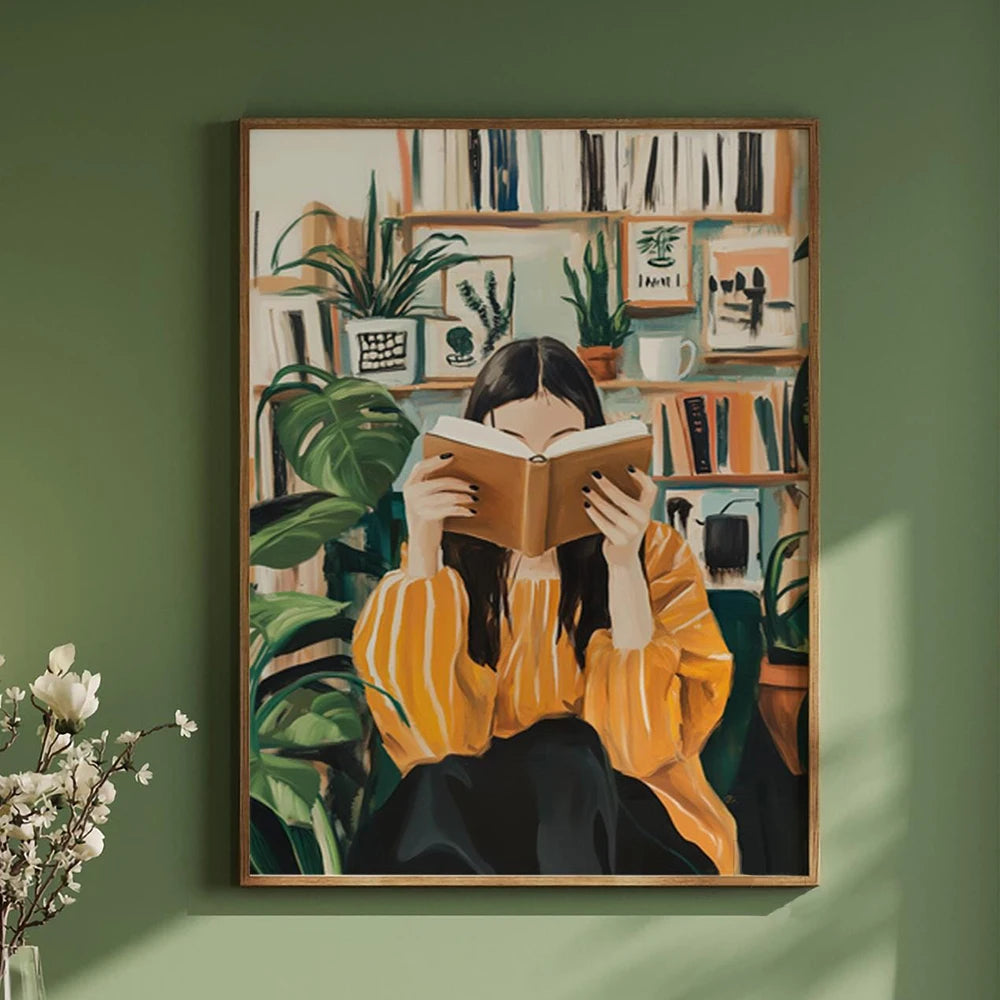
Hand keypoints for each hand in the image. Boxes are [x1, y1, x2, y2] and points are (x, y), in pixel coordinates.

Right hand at [403, 453, 476, 577]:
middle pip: (439, 482)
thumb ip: (433, 485)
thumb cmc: (429, 518)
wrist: (422, 544)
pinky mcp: (426, 518)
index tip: (452, 455)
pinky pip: (449, 510)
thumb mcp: (427, 499)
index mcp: (409, 486)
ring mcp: (417, 506)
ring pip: (447, 496)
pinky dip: (462, 510)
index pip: (421, 467)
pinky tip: (471, 511)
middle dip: (459, 483)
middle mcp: (411, 494)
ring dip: (464, 497)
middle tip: (474, 486)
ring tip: (474, 498)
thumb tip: (458, 471)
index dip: (436, 460)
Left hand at [582, 466, 655, 568]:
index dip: (642, 478)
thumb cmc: (624, 532)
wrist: (624, 559)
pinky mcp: (619, 540)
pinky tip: (587, 505)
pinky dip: (594, 513)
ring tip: (586, 489)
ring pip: (611, 510)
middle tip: (595, 475)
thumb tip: (607, 479)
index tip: (628, 467)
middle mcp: (642, 520)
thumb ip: (628, 501)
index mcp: (646, 511)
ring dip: (596, 498)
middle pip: (624, 498)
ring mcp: (631, 531)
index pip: (651, 490)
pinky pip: (603, 523)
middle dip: (607, 485)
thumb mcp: (631, 516)